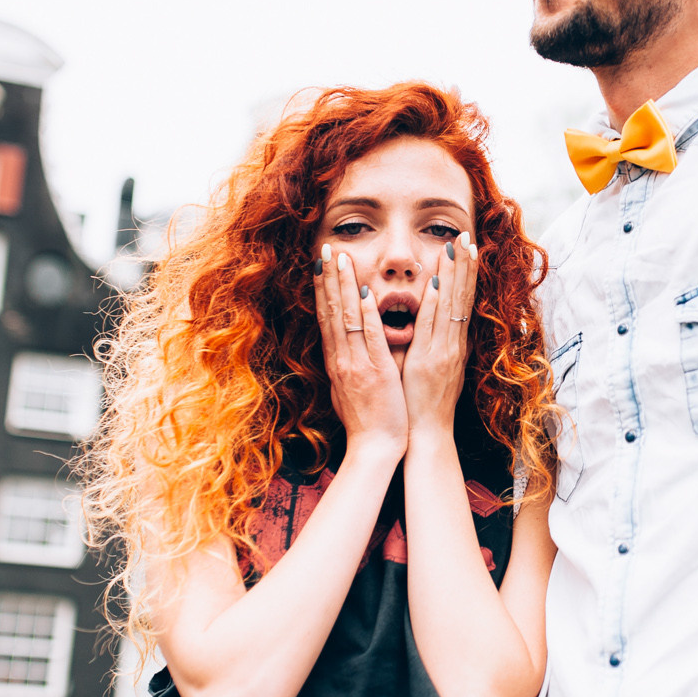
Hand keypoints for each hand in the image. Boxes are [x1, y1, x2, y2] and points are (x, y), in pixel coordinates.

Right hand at [313, 244, 407, 459]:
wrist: (374, 448)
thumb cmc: (367, 420)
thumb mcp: (349, 387)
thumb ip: (348, 363)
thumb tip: (344, 348)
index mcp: (337, 361)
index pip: (327, 317)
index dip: (324, 289)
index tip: (323, 264)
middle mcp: (341, 359)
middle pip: (331, 311)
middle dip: (329, 278)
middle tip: (326, 249)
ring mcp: (356, 364)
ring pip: (346, 318)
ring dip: (343, 286)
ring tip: (341, 258)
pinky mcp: (374, 372)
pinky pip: (369, 338)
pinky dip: (365, 315)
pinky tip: (363, 293)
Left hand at [401, 234, 479, 439]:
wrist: (428, 433)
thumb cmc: (427, 403)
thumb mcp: (439, 368)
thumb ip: (440, 344)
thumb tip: (442, 324)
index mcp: (454, 343)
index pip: (463, 300)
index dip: (466, 273)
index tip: (468, 247)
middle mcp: (453, 343)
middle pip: (462, 297)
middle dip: (465, 265)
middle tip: (467, 236)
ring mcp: (443, 351)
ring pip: (450, 307)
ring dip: (453, 276)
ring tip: (456, 248)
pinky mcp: (429, 361)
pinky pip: (433, 328)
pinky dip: (435, 306)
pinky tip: (436, 285)